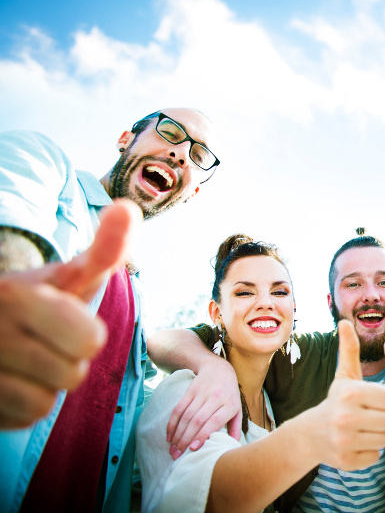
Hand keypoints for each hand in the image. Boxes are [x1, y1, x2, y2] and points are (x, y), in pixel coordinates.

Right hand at [0, 200, 139, 427]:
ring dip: (45, 385)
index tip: (63, 321)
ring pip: (46, 402)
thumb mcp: (68, 276)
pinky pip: (23, 418)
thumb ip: (104, 250)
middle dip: (67, 360)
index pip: (90, 340)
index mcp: (16, 295)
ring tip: (27, 362)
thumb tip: (128, 209)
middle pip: (71, 375)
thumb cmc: (37, 301)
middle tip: (44, 343)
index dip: (86, 334)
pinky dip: (23, 406)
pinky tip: (12, 380)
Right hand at [166, 357, 242, 458]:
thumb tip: (232, 444)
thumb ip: (235, 426)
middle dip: (186, 439)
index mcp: (230, 404)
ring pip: (186, 416)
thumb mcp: (237, 408)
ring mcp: (202, 393)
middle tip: (177, 455)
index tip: (193, 449)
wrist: (219, 369)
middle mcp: (216, 398)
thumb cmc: (229, 394)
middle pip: (198, 420)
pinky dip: (172, 423)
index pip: (214, 421)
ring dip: (177, 434)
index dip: (203, 435)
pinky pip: (179, 408)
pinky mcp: (190, 390)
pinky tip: (169, 436)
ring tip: (172, 449)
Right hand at [315, 320, 384, 470]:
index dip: (383, 400)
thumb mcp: (344, 375)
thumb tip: (345, 321)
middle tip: (366, 416)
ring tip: (361, 428)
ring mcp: (344, 441)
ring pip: (384, 439)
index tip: (369, 401)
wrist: (311, 434)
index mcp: (350, 393)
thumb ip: (349, 349)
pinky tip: (355, 443)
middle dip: (381, 418)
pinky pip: (375, 456)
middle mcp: (345, 417)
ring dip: (376, 435)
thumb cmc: (337, 400)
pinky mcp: (346, 461)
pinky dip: (368, 451)